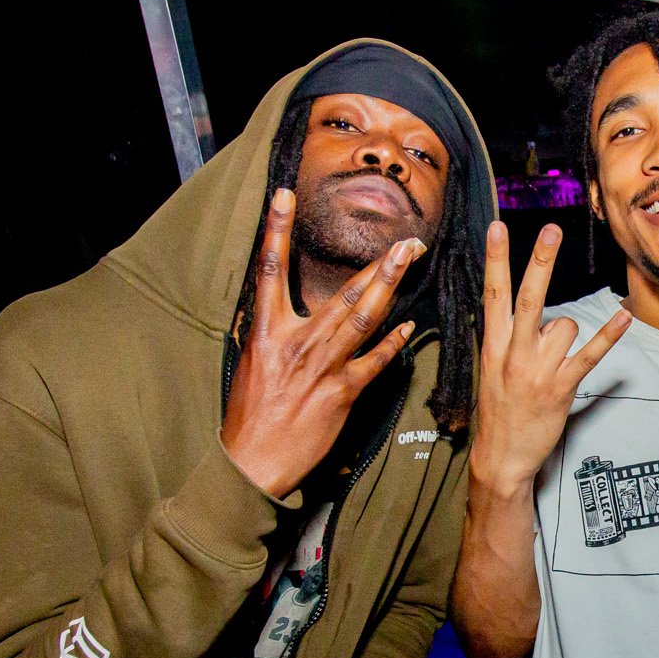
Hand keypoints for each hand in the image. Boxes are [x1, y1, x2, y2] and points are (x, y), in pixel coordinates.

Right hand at [221, 188, 422, 497]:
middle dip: (377, 264)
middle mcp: (297, 342)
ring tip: (411, 262)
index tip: (285, 195)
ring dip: (390, 287)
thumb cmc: (248, 416)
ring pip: (364, 318)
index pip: (270, 269)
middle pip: (342, 292)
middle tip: (405, 240)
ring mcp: (323, 367)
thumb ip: (267, 332)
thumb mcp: (248, 364)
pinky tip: (410, 326)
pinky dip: (393, 343)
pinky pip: (374, 362)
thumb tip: (272, 307)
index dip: (276, 229)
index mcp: (266, 331)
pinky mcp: (342, 393)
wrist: (252, 462)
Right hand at [469, 221, 630, 493]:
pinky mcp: (560, 388)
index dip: (496, 259)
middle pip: (528, 298)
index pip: (492, 293)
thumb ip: (509, 338)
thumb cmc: (500, 409)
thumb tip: (536, 313)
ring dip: (566, 336)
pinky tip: (623, 319)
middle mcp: (513, 353)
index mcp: (492, 345)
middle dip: (540, 262)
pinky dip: (607, 337)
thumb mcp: (492, 368)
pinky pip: (588, 355)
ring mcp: (537, 371)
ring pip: (564, 325)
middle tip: (552, 230)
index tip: (497, 226)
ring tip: (553, 362)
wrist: (501, 457)